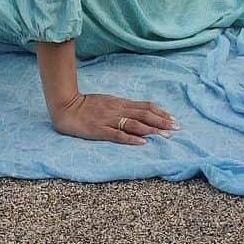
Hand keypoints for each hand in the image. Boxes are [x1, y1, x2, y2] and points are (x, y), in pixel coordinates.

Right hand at [50, 92, 180, 144]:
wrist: (67, 106)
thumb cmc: (87, 105)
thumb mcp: (108, 101)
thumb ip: (122, 106)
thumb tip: (140, 111)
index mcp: (120, 103)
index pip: (145, 106)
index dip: (160, 112)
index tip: (173, 119)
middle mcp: (118, 110)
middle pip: (144, 115)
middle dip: (162, 122)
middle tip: (176, 129)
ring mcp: (109, 120)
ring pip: (135, 124)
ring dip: (152, 130)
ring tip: (166, 136)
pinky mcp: (99, 130)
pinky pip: (117, 134)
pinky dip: (131, 138)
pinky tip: (142, 142)